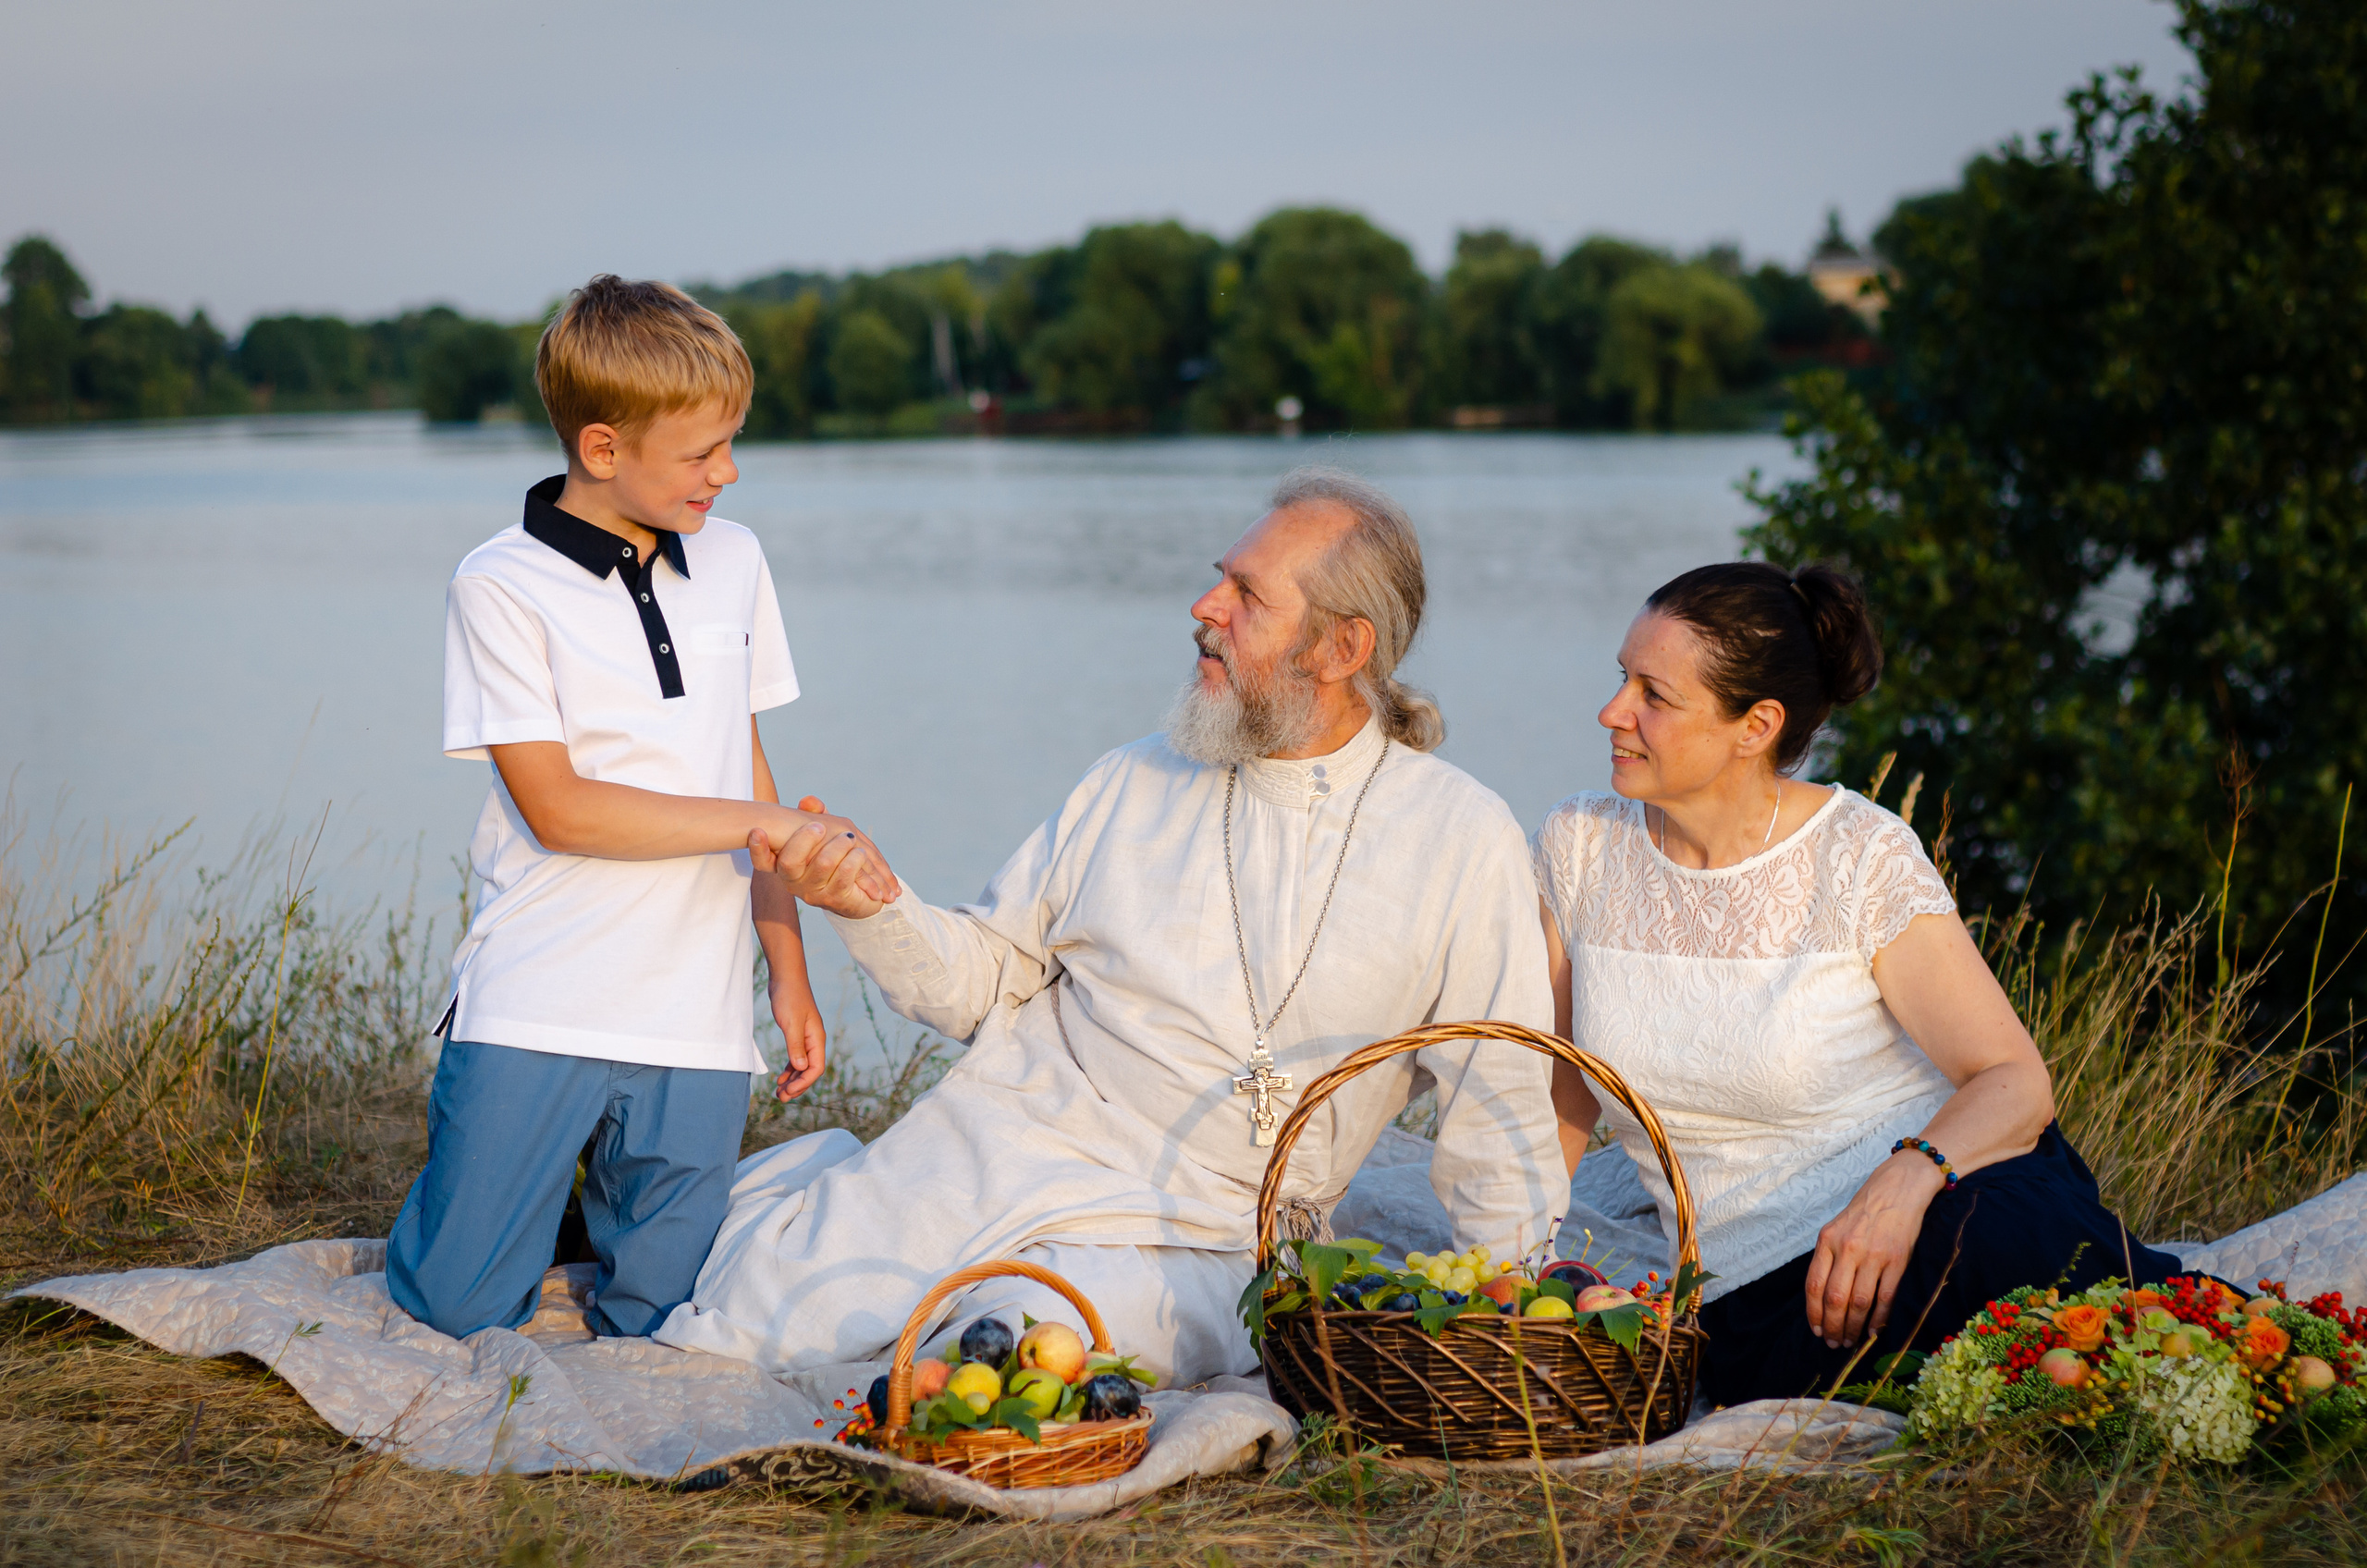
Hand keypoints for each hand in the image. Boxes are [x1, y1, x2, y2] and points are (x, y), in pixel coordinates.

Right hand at [749, 798, 899, 915]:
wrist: (861, 891)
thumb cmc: (837, 857)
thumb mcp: (826, 834)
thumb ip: (816, 815)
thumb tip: (808, 801)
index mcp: (785, 865)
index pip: (762, 861)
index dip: (757, 849)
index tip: (757, 831)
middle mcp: (794, 882)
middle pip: (789, 861)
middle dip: (806, 838)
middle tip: (820, 826)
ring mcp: (814, 893)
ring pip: (823, 863)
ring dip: (840, 845)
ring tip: (849, 838)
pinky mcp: (836, 899)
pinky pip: (845, 873)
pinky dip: (855, 858)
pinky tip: (860, 853)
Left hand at [770, 971, 827, 1100]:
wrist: (786, 977)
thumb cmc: (790, 997)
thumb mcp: (791, 1023)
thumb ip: (796, 1046)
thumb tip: (801, 1068)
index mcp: (817, 1039)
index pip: (816, 1068)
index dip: (803, 1082)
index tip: (788, 1092)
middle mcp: (814, 1041)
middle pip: (809, 1070)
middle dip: (797, 1086)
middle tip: (781, 1098)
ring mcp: (805, 1038)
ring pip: (801, 1066)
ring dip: (791, 1080)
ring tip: (778, 1093)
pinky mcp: (796, 1034)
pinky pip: (795, 1058)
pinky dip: (788, 1069)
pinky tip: (780, 1077)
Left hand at [1804, 1153, 1946, 1348]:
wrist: (1898, 1189)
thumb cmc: (1864, 1211)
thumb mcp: (1836, 1228)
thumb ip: (1829, 1258)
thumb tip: (1824, 1298)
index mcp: (1827, 1240)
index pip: (1814, 1285)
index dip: (1813, 1312)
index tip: (1815, 1330)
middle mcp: (1847, 1248)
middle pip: (1835, 1298)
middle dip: (1832, 1326)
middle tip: (1833, 1343)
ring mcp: (1874, 1255)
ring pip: (1860, 1302)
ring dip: (1854, 1327)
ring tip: (1851, 1341)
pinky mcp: (1897, 1260)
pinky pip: (1885, 1297)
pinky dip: (1879, 1319)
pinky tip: (1874, 1331)